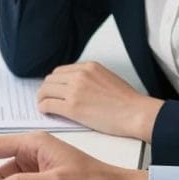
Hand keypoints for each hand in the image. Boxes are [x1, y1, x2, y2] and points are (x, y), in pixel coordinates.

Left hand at [38, 61, 162, 141]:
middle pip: (51, 79)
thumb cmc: (127, 101)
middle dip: (46, 89)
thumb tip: (75, 86)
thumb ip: (90, 78)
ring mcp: (75, 90)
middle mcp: (80, 75)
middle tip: (45, 98)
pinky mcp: (72, 107)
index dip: (54, 82)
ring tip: (43, 105)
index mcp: (89, 66)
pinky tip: (45, 112)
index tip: (52, 89)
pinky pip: (48, 104)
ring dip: (42, 98)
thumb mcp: (107, 78)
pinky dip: (43, 108)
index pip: (61, 71)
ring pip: (46, 90)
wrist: (136, 113)